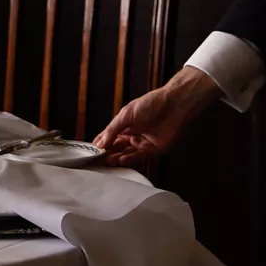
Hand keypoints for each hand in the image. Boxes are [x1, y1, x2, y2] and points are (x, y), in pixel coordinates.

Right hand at [92, 66, 222, 166]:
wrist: (174, 106)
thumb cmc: (152, 104)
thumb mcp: (126, 114)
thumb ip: (113, 129)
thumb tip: (101, 142)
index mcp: (124, 125)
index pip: (108, 137)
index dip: (99, 144)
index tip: (90, 152)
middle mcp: (132, 135)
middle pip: (116, 148)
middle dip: (107, 154)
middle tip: (98, 160)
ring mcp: (142, 143)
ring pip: (126, 154)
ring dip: (117, 158)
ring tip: (108, 161)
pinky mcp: (153, 150)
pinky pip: (139, 157)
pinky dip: (130, 159)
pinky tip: (122, 160)